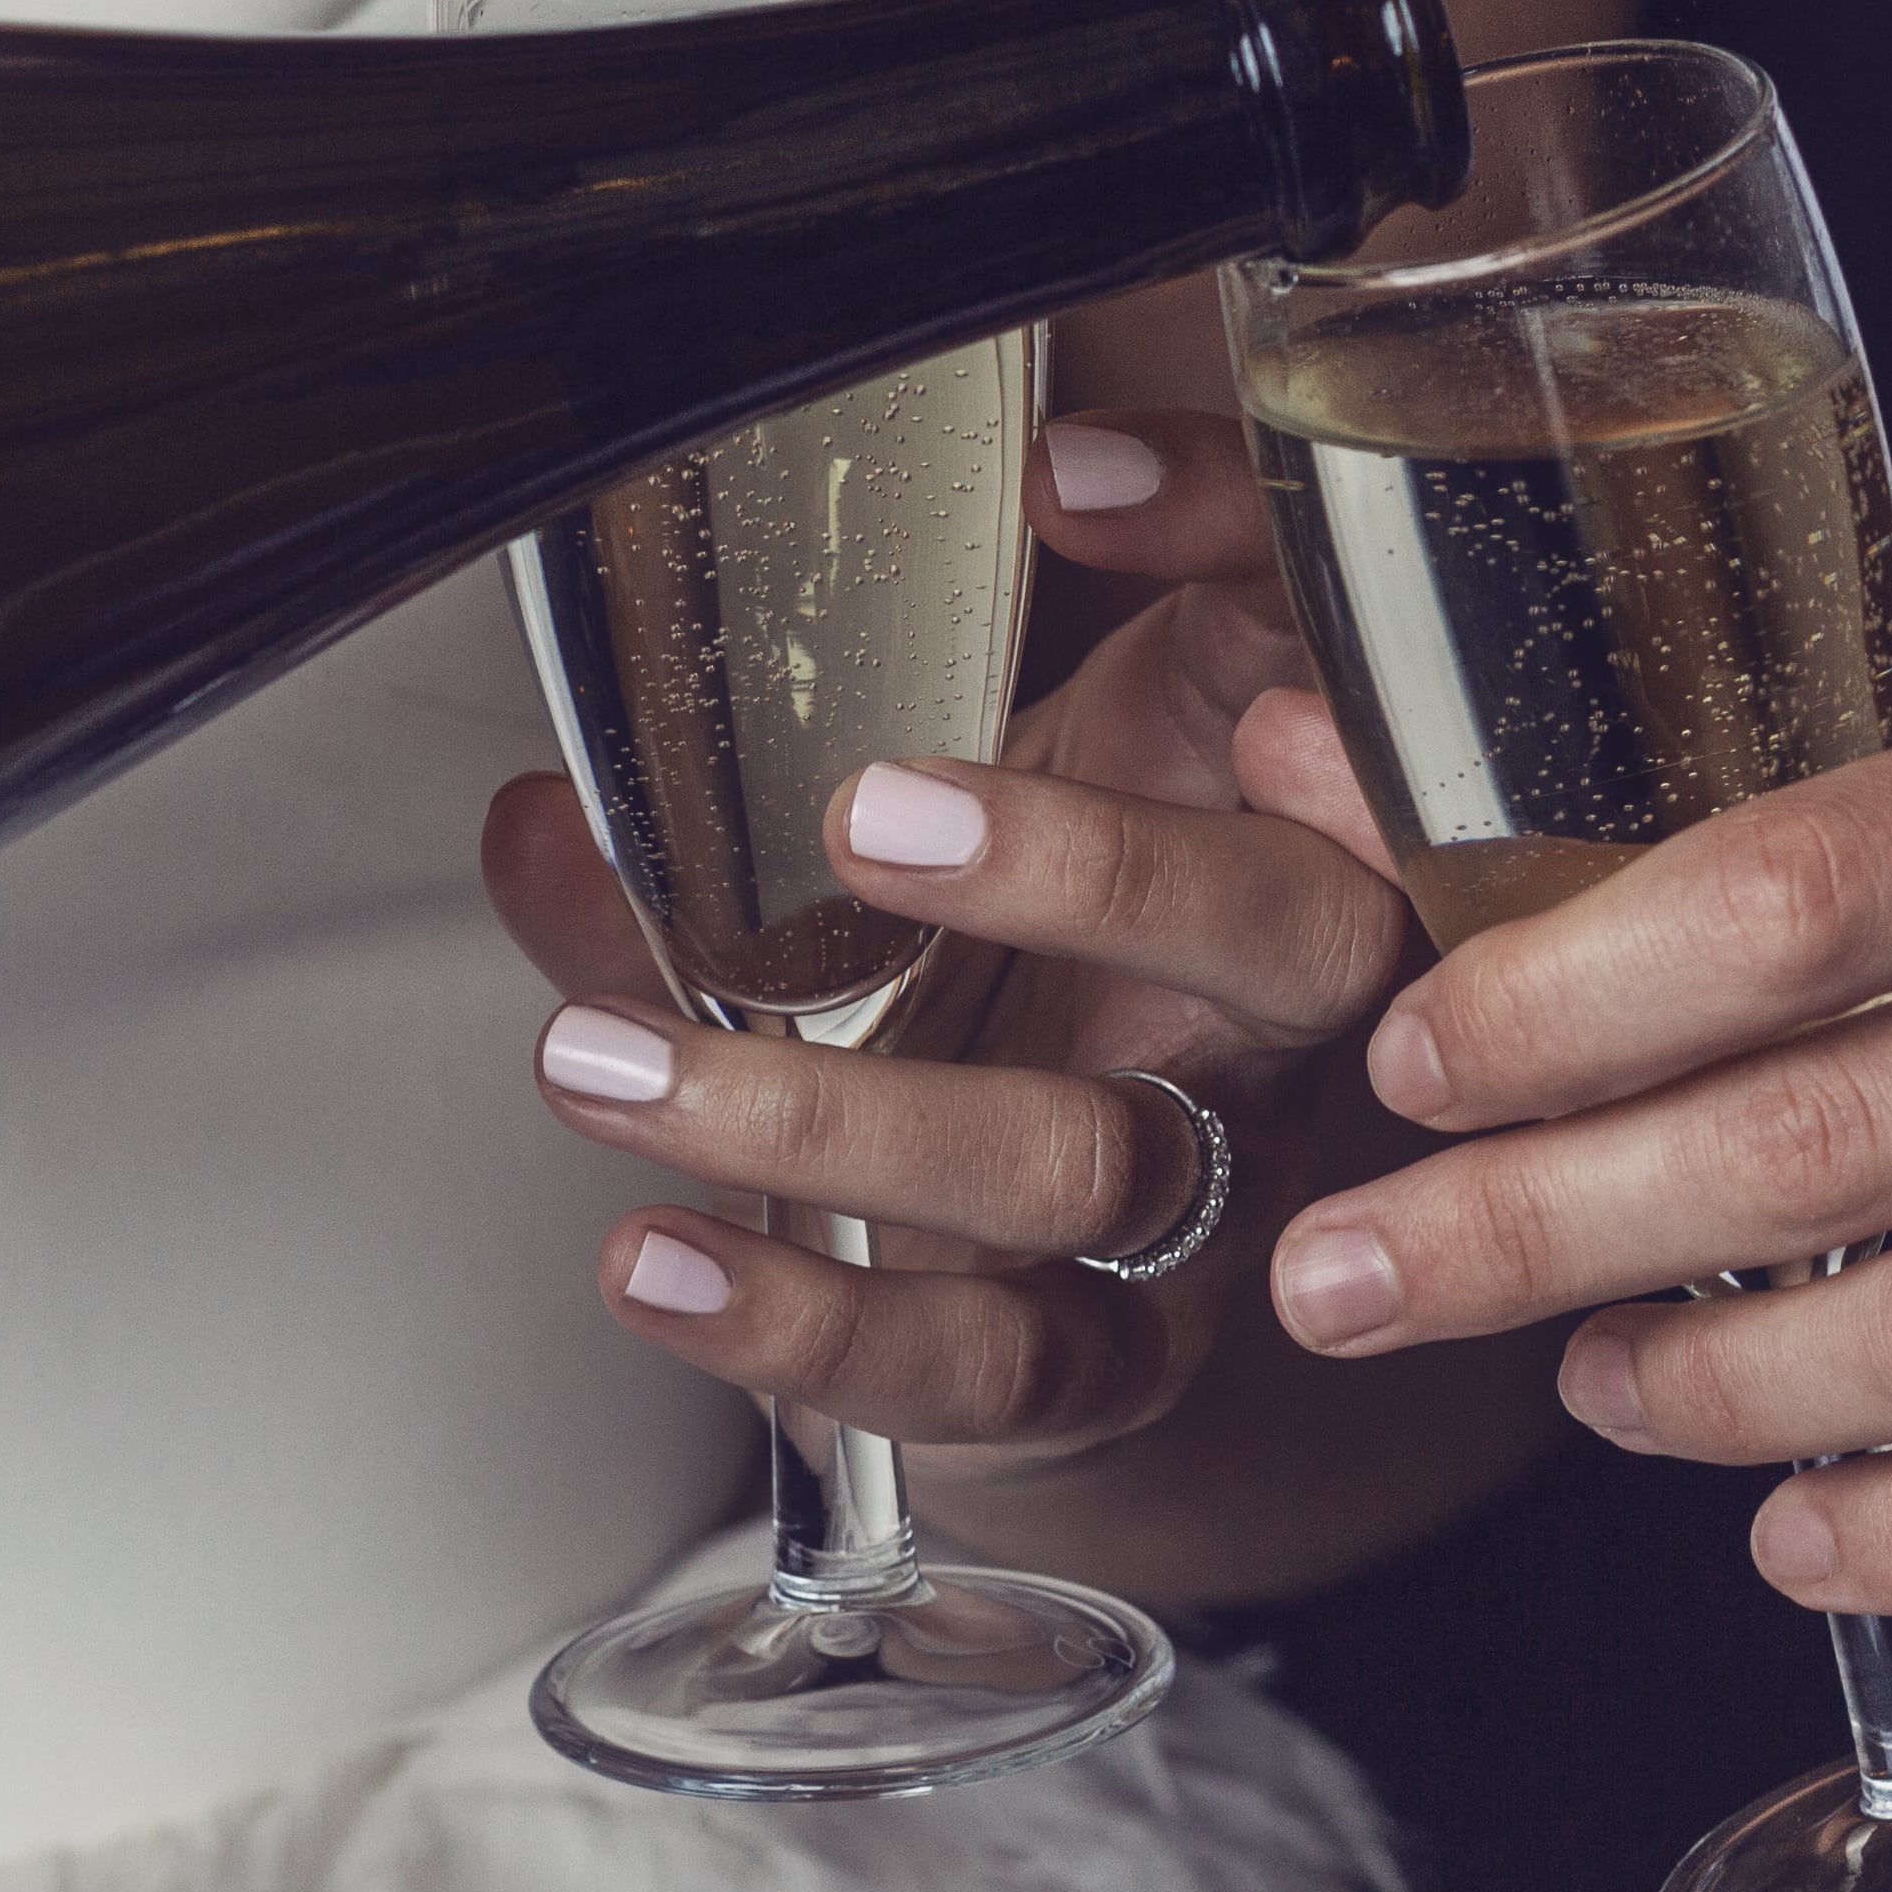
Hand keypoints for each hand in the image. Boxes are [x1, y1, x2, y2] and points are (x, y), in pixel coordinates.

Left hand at [479, 409, 1554, 1599]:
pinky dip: (801, 1319)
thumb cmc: (1036, 971)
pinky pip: (983, 1363)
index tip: (1107, 524)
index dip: (1277, 620)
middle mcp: (1287, 1020)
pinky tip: (654, 1259)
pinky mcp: (1114, 1367)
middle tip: (870, 811)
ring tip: (608, 1064)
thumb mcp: (976, 803)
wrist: (1056, 1248)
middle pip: (1295, 936)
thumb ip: (813, 759)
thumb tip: (563, 802)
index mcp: (1286, 828)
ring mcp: (1217, 1204)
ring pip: (1088, 1163)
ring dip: (832, 1115)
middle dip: (1096, 870)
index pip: (1327, 694)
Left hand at [1245, 647, 1891, 1618]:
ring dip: (1723, 1389)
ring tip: (1595, 1389)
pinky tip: (1792, 1528)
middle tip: (1360, 1279)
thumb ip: (1822, 842)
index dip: (1571, 995)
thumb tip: (1383, 808)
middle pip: (1842, 1125)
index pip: (1814, 880)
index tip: (1405, 1070)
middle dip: (1547, 1222)